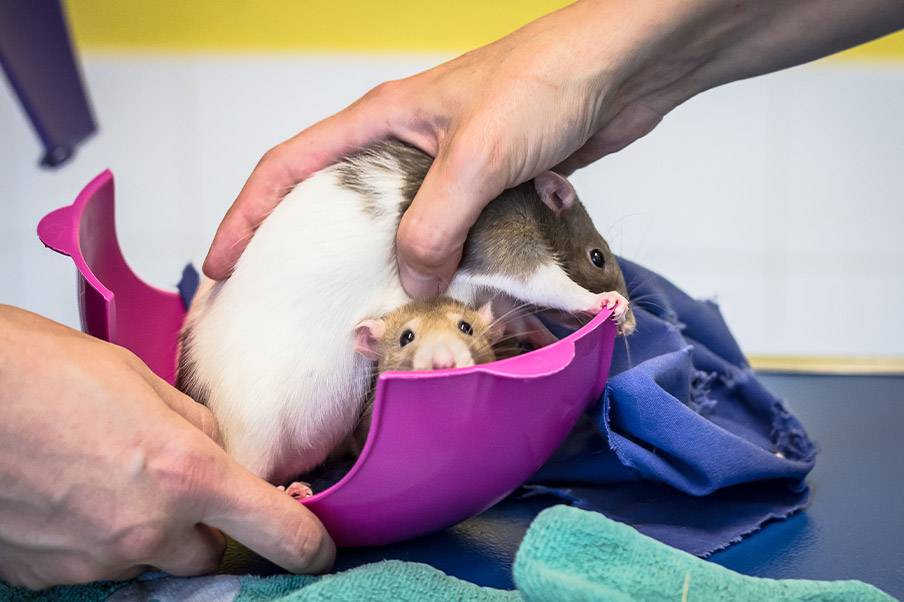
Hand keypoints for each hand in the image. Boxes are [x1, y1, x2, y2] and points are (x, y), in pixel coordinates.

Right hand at [0, 306, 333, 588]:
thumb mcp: (140, 381)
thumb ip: (193, 425)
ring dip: (148, 531)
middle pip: (208, 553)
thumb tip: (218, 448)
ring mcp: (93, 560)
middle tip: (176, 484)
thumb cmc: (39, 372)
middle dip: (206, 527)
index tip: (318, 550)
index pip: (274, 529)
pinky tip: (72, 494)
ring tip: (107, 475)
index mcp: (183, 474)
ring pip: (150, 560)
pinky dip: (98, 539)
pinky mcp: (48, 574)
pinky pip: (97, 565)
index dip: (306, 544)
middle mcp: (144, 530)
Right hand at [203, 0, 903, 295]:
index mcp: (379, 120)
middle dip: (311, 254)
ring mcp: (447, 170)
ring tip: (368, 320)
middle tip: (291, 310)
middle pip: (337, 205)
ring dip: (386, 270)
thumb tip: (408, 282)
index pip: (288, 168)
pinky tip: (444, 303)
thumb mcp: (475, 155)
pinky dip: (443, 269)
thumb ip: (433, 221)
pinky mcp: (488, 192)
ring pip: (399, 228)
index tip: (222, 267)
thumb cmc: (545, 82)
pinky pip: (451, 238)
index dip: (247, 216)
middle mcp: (404, 146)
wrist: (623, 70)